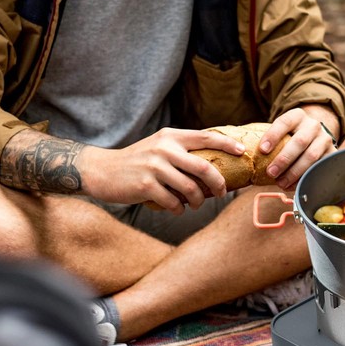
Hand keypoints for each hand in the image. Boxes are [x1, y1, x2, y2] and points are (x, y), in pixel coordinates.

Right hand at [79, 127, 245, 212]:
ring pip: (191, 188)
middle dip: (219, 183)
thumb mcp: (160, 146)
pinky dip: (179, 208)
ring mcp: (155, 167)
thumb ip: (182, 150)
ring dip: (198, 201)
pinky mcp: (145, 185)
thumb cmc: (138, 160)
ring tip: (197, 204)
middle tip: (222, 192)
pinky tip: (177, 208)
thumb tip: (215, 163)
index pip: (206, 137)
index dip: (227, 144)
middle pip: (205, 167)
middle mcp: (164, 148)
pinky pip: (173, 202)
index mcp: (171, 136)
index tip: (242, 151)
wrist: (102, 170)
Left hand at [256, 106, 337, 189]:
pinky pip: (318, 167)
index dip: (273, 135)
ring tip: (281, 182)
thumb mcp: (284, 131)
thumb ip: (270, 139)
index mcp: (297, 116)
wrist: (317, 134)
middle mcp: (313, 125)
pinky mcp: (331, 153)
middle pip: (299, 141)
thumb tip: (244, 153)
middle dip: (283, 159)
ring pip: (311, 156)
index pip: (284, 122)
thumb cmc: (292, 136)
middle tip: (271, 172)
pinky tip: (293, 185)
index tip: (262, 150)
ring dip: (294, 172)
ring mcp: (324, 139)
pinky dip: (305, 178)